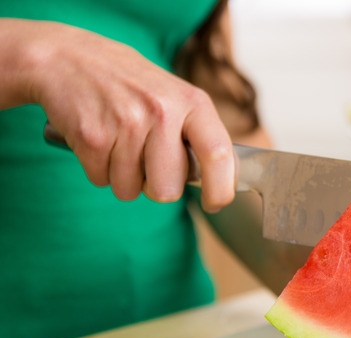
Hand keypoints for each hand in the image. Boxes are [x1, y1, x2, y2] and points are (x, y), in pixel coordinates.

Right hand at [1, 19, 235, 211]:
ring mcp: (126, 123)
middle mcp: (162, 111)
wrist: (67, 57)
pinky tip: (100, 140)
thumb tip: (219, 182)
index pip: (218, 154)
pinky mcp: (92, 136)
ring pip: (130, 189)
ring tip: (119, 143)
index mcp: (192, 102)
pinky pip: (101, 180)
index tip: (215, 203)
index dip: (220, 188)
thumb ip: (196, 135)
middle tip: (147, 161)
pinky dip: (99, 169)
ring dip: (124, 177)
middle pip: (168, 189)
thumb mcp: (174, 96)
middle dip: (157, 187)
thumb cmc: (130, 85)